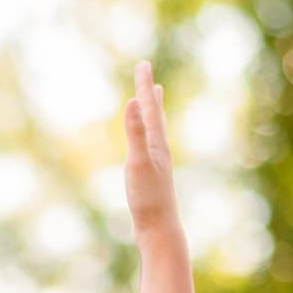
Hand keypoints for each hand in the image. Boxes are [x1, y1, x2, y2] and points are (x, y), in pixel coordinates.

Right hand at [124, 60, 181, 238]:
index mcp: (156, 143)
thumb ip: (135, 133)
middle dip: (150, 96)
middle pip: (156, 116)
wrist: (160, 229)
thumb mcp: (138, 163)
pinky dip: (146, 137)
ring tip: (153, 103)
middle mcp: (159, 150)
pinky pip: (149, 148)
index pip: (150, 107)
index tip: (143, 64)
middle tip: (150, 79)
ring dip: (152, 115)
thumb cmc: (148, 198)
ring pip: (155, 131)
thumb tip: (132, 102)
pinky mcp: (152, 177)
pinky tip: (145, 143)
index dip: (144, 85)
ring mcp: (156, 164)